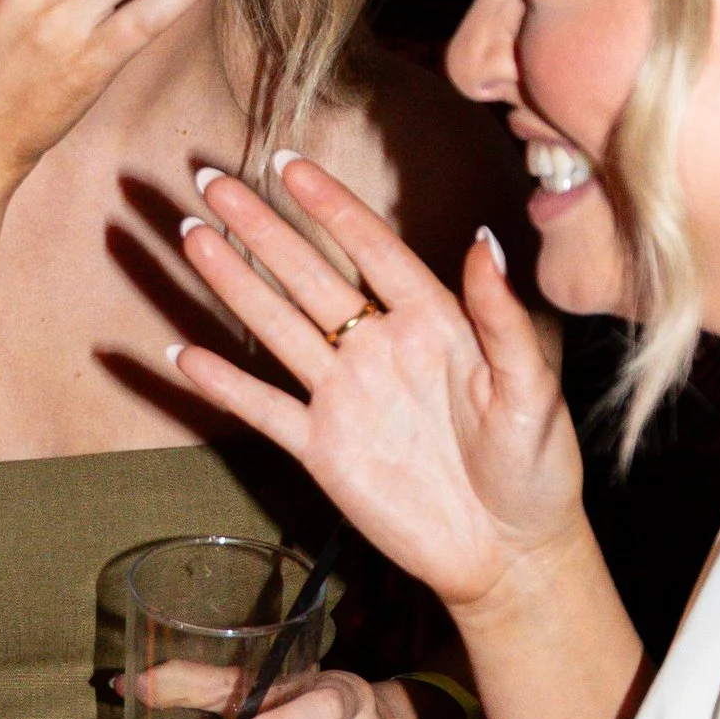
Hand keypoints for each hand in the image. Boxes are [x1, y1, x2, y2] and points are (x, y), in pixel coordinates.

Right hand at [174, 158, 586, 620]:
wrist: (510, 555)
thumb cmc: (538, 471)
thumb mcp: (532, 390)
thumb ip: (503, 319)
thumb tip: (484, 241)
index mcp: (434, 323)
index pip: (371, 249)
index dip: (330, 206)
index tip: (287, 164)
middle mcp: (381, 348)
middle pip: (308, 275)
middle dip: (260, 227)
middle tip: (211, 181)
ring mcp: (346, 397)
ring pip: (277, 327)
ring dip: (233, 283)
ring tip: (191, 237)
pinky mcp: (323, 450)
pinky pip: (264, 409)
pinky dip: (225, 384)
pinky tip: (181, 354)